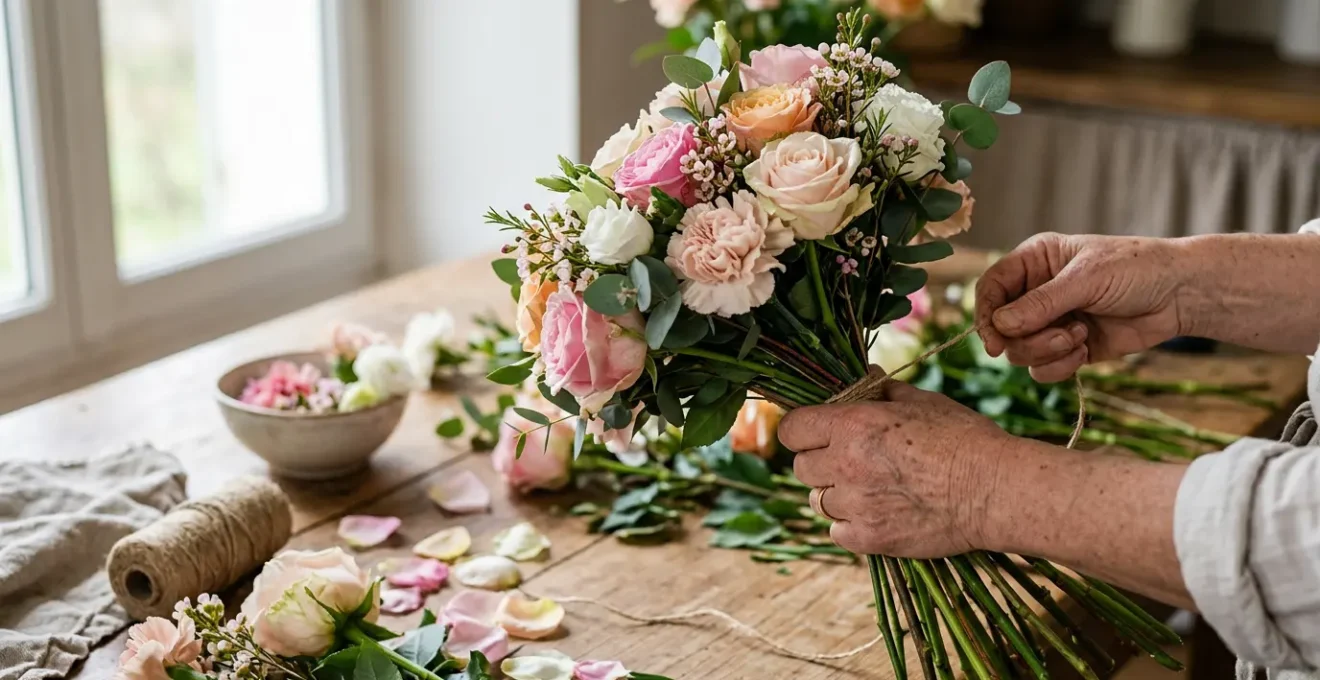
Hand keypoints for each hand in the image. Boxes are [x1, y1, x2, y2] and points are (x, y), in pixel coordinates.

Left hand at [778, 382, 1011, 557]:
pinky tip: (875, 513)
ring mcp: (856, 505)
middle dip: (820, 461)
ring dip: (835, 494)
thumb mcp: (923, 402)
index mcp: (853, 426)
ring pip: (817, 501)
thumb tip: (865, 377)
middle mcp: (845, 465)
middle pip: (801, 467)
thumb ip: (883, 391)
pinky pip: (836, 531)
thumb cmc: (963, 439)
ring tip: (868, 488)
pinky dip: (849, 525)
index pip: (792, 429)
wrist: (994, 490)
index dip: (802, 429)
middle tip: (849, 461)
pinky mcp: (870, 539)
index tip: (815, 432)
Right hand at [975, 233, 1188, 382]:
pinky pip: (1043, 368)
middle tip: (1060, 337)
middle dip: (1027, 339)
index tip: (994, 342)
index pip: (990, 289)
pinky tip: (1085, 351)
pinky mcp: (1068, 347)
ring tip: (1080, 338)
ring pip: (1020, 351)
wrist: (1181, 294)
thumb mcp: (1086, 279)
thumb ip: (1041, 303)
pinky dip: (1060, 366)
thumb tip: (1000, 325)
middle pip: (1001, 327)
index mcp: (1034, 262)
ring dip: (1047, 351)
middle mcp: (1036, 292)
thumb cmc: (1137, 269)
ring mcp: (1051, 321)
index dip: (985, 315)